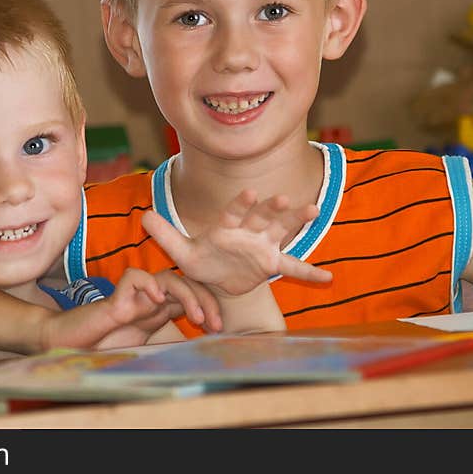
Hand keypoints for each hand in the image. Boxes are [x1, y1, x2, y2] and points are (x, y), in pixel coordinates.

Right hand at [93, 267, 221, 348]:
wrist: (76, 344)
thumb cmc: (109, 347)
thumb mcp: (149, 350)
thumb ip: (169, 349)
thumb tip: (198, 358)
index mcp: (160, 310)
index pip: (192, 296)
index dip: (209, 308)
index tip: (218, 329)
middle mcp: (151, 299)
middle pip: (186, 283)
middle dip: (206, 300)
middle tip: (216, 325)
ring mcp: (135, 296)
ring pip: (167, 277)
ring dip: (187, 294)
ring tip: (195, 317)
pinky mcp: (117, 297)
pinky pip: (134, 276)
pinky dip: (148, 284)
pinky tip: (157, 300)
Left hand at [141, 189, 331, 297]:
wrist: (218, 280)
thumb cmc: (201, 261)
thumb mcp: (182, 253)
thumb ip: (165, 235)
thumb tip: (143, 215)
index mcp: (226, 225)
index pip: (234, 212)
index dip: (241, 203)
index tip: (249, 193)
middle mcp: (248, 230)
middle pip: (262, 216)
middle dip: (272, 207)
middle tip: (284, 198)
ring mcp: (263, 245)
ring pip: (282, 230)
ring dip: (296, 220)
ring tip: (314, 209)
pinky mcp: (273, 262)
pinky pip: (293, 267)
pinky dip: (309, 272)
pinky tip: (329, 278)